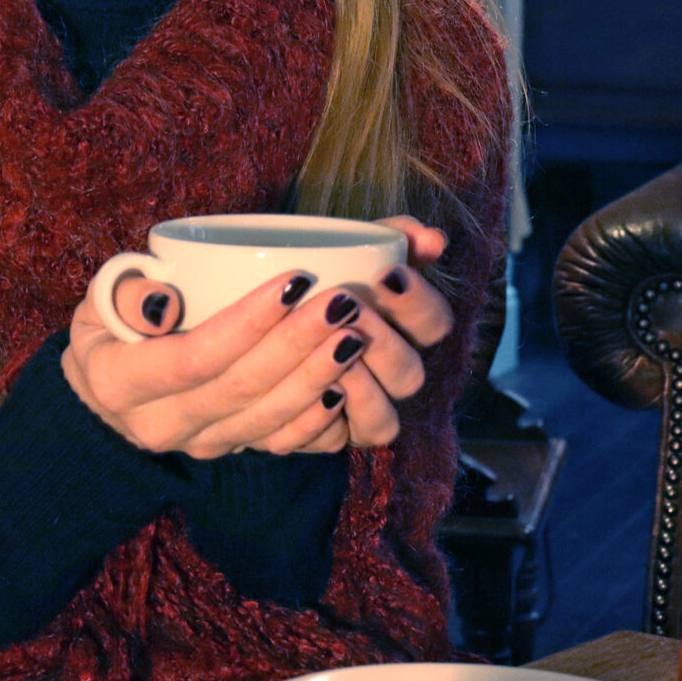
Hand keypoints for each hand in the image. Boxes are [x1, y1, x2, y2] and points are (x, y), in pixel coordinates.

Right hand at [64, 217, 456, 456]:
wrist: (105, 394)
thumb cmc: (109, 328)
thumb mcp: (100, 300)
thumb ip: (126, 292)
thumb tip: (164, 304)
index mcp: (119, 383)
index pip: (191, 358)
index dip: (246, 324)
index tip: (293, 281)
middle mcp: (158, 425)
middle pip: (238, 389)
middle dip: (296, 345)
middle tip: (342, 302)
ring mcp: (195, 445)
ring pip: (264, 420)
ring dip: (315, 379)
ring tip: (354, 336)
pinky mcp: (226, 451)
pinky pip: (276, 444)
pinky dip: (314, 421)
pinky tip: (344, 387)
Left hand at [315, 216, 454, 447]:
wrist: (245, 311)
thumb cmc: (307, 279)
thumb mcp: (344, 247)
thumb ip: (391, 235)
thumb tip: (433, 240)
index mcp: (404, 330)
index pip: (436, 324)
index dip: (418, 304)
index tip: (385, 275)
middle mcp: (389, 378)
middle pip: (411, 374)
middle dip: (383, 342)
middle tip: (346, 308)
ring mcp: (359, 414)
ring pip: (383, 422)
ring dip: (361, 386)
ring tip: (328, 349)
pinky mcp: (323, 438)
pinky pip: (332, 444)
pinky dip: (320, 424)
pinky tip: (307, 392)